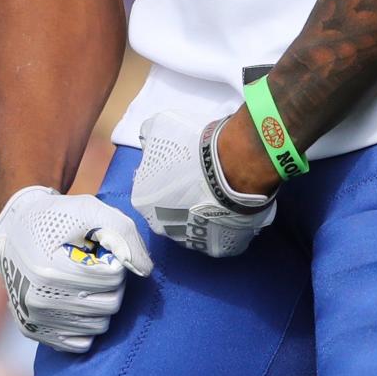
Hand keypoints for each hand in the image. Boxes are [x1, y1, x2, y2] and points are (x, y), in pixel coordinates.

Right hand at [0, 187, 152, 352]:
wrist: (15, 229)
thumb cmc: (58, 216)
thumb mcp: (91, 211)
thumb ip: (123, 235)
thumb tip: (146, 271)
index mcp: (49, 269)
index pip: (112, 279)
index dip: (115, 262)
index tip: (102, 251)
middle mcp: (38, 300)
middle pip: (108, 304)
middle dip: (112, 283)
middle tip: (98, 266)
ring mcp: (34, 320)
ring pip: (98, 326)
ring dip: (101, 302)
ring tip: (86, 281)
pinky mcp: (34, 332)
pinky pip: (81, 343)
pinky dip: (87, 323)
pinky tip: (79, 300)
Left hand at [131, 111, 276, 257]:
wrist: (231, 165)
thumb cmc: (193, 145)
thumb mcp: (161, 127)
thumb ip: (150, 136)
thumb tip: (148, 139)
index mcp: (143, 200)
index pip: (151, 189)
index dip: (168, 176)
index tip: (185, 166)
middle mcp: (162, 228)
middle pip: (171, 212)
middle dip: (183, 199)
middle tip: (202, 179)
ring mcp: (191, 242)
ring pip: (195, 226)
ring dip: (203, 213)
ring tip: (220, 191)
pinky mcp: (218, 249)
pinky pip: (219, 234)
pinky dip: (225, 223)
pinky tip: (233, 205)